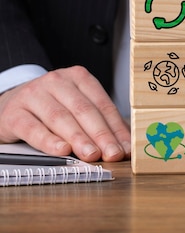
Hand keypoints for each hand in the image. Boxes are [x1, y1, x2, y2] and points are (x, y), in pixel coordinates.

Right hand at [0, 66, 129, 161]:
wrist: (10, 102)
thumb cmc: (51, 107)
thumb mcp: (76, 107)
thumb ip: (98, 123)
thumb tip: (123, 146)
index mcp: (78, 77)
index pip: (102, 104)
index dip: (116, 128)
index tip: (125, 148)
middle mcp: (57, 82)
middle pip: (84, 110)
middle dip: (101, 135)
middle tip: (112, 154)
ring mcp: (34, 95)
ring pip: (61, 118)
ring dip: (79, 139)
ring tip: (92, 155)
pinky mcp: (14, 113)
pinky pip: (33, 128)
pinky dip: (49, 141)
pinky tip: (62, 151)